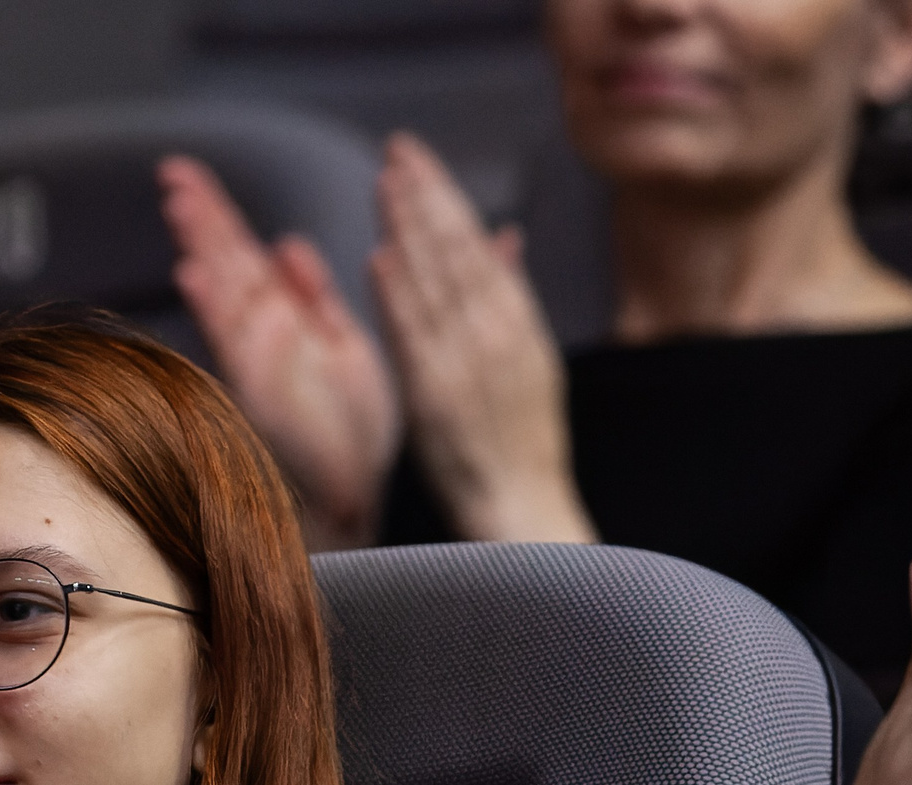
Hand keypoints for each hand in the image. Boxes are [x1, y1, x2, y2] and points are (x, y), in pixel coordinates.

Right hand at [159, 154, 401, 548]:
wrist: (353, 497)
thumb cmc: (349, 435)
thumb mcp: (343, 349)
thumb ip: (316, 298)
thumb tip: (289, 245)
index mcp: (288, 321)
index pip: (244, 256)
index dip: (218, 215)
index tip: (189, 175)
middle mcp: (266, 338)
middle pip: (226, 265)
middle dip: (202, 218)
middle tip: (174, 173)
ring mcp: (258, 362)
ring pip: (223, 293)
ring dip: (201, 248)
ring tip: (179, 205)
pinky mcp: (258, 391)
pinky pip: (234, 343)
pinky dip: (214, 310)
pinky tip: (194, 277)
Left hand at [369, 134, 594, 544]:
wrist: (525, 508)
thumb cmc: (524, 443)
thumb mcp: (533, 360)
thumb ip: (514, 295)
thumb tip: (504, 237)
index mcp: (520, 323)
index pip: (477, 245)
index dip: (446, 197)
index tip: (418, 160)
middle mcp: (496, 336)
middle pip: (457, 253)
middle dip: (425, 196)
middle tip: (397, 150)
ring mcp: (466, 365)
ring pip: (435, 284)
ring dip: (407, 231)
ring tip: (384, 184)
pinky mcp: (437, 397)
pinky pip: (415, 339)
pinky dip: (397, 298)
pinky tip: (378, 261)